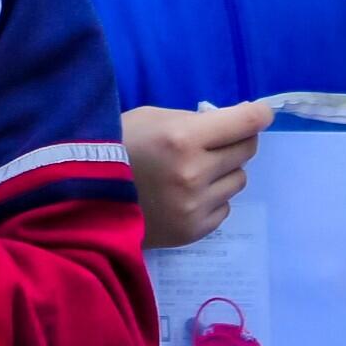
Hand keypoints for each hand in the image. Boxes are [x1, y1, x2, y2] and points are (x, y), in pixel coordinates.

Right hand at [123, 101, 270, 249]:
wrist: (85, 199)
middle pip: (246, 151)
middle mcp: (195, 173)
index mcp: (183, 138)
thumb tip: (231, 123)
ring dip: (223, 172)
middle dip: (235, 141)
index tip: (260, 114)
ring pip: (238, 181)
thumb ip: (194, 121)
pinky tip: (185, 195)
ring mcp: (195, 206)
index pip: (244, 123)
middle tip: (216, 142)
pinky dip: (211, 198)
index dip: (258, 115)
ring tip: (194, 172)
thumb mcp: (152, 118)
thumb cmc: (118, 147)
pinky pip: (223, 208)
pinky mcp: (192, 231)